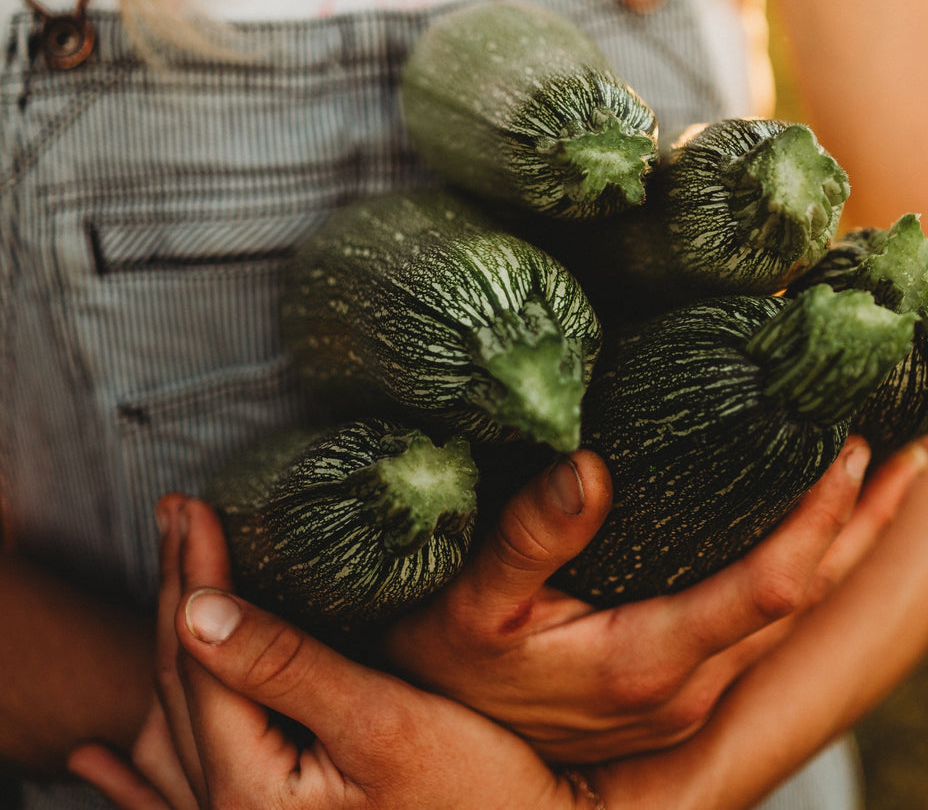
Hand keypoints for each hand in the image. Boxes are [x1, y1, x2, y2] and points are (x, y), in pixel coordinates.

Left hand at [69, 495, 585, 809]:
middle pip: (179, 683)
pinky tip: (98, 762)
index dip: (197, 573)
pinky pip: (172, 795)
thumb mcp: (383, 719)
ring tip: (167, 579)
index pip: (201, 656)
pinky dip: (132, 773)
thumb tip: (200, 611)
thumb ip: (287, 666)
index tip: (197, 506)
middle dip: (175, 590)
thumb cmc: (470, 789)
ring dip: (165, 645)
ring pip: (172, 724)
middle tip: (176, 514)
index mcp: (248, 791)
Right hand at [383, 437, 927, 762]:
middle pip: (808, 600)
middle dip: (864, 524)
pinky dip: (807, 565)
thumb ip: (530, 536)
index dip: (820, 518)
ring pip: (797, 614)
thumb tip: (589, 464)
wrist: (441, 741)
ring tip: (892, 480)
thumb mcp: (472, 599)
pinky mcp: (680, 684)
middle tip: (913, 451)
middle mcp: (689, 686)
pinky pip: (767, 620)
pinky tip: (816, 532)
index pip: (770, 587)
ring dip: (848, 544)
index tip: (852, 446)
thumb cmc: (450, 658)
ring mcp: (690, 692)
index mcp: (649, 662)